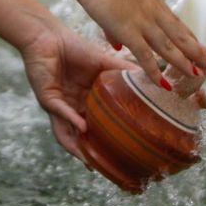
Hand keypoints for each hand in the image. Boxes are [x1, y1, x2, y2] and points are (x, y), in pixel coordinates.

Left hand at [17, 21, 133, 161]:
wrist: (48, 36)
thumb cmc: (75, 48)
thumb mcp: (105, 63)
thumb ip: (128, 72)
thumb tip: (158, 78)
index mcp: (86, 103)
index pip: (98, 128)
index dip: (107, 143)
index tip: (123, 158)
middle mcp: (72, 109)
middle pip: (82, 138)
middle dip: (91, 154)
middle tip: (107, 169)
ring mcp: (59, 106)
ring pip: (67, 134)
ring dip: (77, 148)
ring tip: (91, 161)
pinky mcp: (47, 99)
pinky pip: (60, 113)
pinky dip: (71, 120)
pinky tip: (82, 128)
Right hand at [67, 0, 205, 92]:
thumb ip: (117, 26)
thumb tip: (117, 46)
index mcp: (151, 1)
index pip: (176, 23)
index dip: (190, 37)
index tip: (202, 48)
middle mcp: (153, 11)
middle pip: (180, 35)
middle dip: (197, 51)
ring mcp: (142, 21)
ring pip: (169, 47)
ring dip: (185, 62)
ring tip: (198, 75)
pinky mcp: (128, 30)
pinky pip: (145, 56)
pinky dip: (155, 72)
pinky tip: (164, 85)